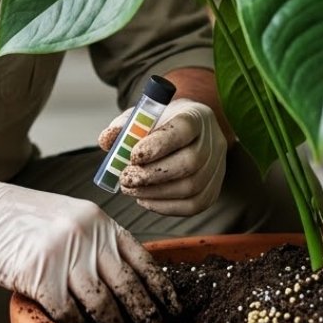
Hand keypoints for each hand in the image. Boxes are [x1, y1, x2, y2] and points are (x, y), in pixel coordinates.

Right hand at [0, 165, 177, 322]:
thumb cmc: (18, 217)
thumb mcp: (68, 217)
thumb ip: (95, 243)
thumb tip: (122, 282)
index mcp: (99, 221)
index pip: (142, 258)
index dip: (161, 289)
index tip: (173, 311)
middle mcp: (88, 235)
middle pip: (128, 286)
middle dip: (146, 317)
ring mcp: (65, 254)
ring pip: (102, 305)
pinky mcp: (40, 275)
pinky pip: (67, 313)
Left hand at [98, 98, 227, 215]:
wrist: (190, 133)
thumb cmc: (164, 124)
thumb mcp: (144, 116)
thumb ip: (125, 126)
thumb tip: (106, 140)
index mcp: (196, 116)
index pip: (184, 128)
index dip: (158, 144)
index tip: (132, 156)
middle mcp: (213, 142)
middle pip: (190, 162)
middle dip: (152, 175)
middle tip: (125, 179)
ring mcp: (217, 167)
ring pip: (192, 187)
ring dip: (155, 193)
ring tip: (130, 189)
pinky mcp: (213, 189)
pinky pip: (193, 205)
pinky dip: (165, 207)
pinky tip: (145, 200)